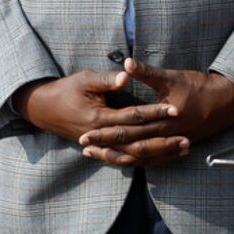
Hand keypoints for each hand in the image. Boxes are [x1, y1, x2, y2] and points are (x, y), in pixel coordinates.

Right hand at [16, 70, 177, 144]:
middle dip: (164, 141)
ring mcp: (101, 146)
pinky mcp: (102, 149)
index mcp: (98, 118)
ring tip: (183, 150)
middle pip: (138, 143)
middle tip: (188, 138)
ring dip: (159, 153)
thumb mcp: (85, 79)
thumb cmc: (67, 90)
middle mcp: (102, 136)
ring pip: (134, 156)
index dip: (155, 112)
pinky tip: (165, 157)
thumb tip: (127, 74)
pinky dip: (147, 159)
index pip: (133, 117)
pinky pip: (127, 159)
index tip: (175, 109)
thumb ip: (107, 79)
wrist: (45, 109)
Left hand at [77, 59, 233, 166]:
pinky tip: (126, 161)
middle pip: (129, 147)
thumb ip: (147, 72)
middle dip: (105, 148)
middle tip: (85, 147)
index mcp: (160, 121)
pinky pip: (155, 160)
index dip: (104, 133)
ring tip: (99, 155)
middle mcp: (164, 137)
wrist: (226, 102)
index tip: (85, 134)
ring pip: (140, 157)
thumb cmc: (199, 86)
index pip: (125, 130)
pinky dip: (138, 161)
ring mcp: (171, 144)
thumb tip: (126, 63)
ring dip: (118, 157)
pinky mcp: (177, 146)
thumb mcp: (172, 76)